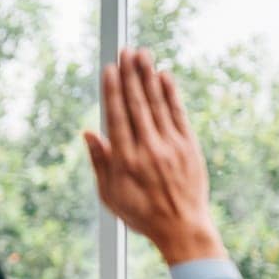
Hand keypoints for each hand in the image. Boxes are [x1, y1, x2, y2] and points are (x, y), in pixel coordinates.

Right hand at [82, 49, 226, 264]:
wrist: (182, 228)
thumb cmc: (141, 214)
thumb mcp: (109, 195)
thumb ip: (100, 162)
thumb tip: (89, 132)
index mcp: (125, 161)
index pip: (117, 117)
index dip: (112, 91)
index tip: (109, 69)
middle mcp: (149, 149)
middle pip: (138, 104)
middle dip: (130, 75)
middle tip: (125, 51)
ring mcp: (171, 146)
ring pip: (158, 104)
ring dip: (149, 77)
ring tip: (143, 54)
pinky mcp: (189, 147)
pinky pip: (179, 114)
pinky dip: (171, 94)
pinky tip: (164, 76)